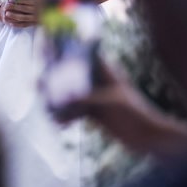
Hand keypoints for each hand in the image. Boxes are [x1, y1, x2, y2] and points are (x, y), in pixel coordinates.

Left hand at [1, 0, 42, 27]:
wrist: (55, 12)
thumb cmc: (45, 2)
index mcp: (36, 2)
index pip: (24, 1)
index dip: (16, 0)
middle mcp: (35, 10)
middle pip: (23, 9)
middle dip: (13, 7)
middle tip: (5, 6)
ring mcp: (35, 18)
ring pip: (23, 17)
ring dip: (14, 16)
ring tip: (6, 14)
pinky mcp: (34, 24)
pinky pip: (25, 24)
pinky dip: (18, 25)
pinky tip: (11, 23)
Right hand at [54, 59, 186, 158]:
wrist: (148, 138)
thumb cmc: (134, 113)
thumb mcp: (109, 102)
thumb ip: (85, 98)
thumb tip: (62, 96)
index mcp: (105, 70)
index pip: (82, 53)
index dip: (65, 48)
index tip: (46, 48)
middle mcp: (98, 80)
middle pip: (72, 73)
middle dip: (55, 78)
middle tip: (38, 82)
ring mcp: (95, 96)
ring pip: (71, 93)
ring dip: (58, 99)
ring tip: (45, 104)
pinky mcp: (94, 112)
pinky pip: (74, 110)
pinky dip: (66, 115)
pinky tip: (59, 123)